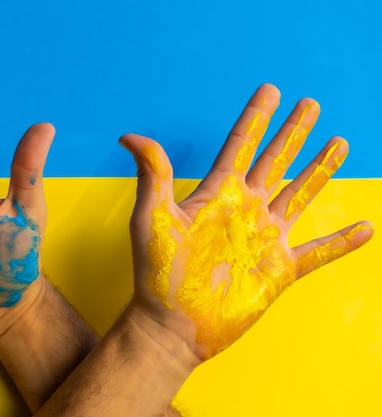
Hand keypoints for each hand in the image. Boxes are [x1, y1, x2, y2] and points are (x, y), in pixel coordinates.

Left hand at [121, 84, 372, 358]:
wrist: (174, 324)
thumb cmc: (158, 273)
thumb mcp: (153, 218)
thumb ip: (152, 175)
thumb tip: (129, 135)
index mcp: (217, 195)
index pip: (240, 146)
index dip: (256, 118)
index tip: (270, 90)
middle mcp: (244, 211)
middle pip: (275, 162)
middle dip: (293, 133)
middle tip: (311, 104)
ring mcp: (264, 239)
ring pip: (299, 195)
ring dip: (320, 170)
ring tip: (339, 144)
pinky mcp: (280, 270)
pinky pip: (319, 252)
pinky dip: (342, 242)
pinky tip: (365, 229)